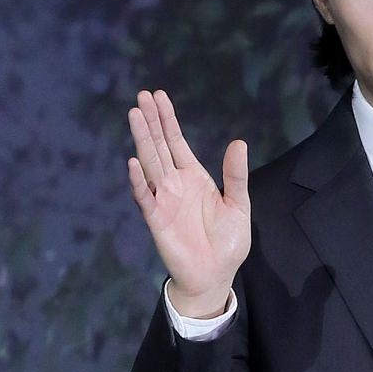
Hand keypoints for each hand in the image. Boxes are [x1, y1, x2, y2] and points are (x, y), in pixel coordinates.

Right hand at [127, 89, 250, 317]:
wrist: (215, 275)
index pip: (176, 142)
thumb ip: (235, 176)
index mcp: (194, 177)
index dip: (168, 120)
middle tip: (141, 96)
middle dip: (151, 122)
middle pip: (159, 147)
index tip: (158, 96)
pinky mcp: (156, 219)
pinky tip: (133, 163)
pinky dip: (139, 181)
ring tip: (134, 115)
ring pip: (150, 164)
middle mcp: (175, 184)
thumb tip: (239, 143)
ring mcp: (163, 200)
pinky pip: (145, 197)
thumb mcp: (238, 205)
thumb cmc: (227, 243)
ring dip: (142, 140)